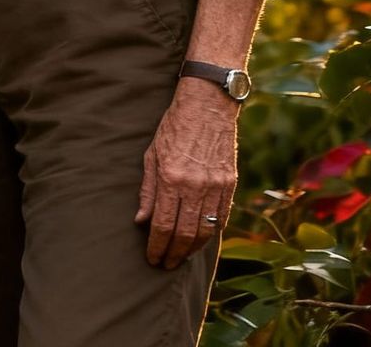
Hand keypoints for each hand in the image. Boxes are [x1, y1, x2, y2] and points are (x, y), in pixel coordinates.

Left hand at [135, 78, 237, 267]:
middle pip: (185, 235)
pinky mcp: (230, 184)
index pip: (163, 225)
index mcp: (171, 177)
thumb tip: (141, 221)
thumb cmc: (174, 127)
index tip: (152, 258)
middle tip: (165, 264)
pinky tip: (200, 240)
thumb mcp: (152, 153)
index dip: (157, 247)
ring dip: (192, 250)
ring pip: (205, 232)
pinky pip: (221, 219)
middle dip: (173, 254)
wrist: (207, 105)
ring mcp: (215, 186)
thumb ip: (147, 189)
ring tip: (181, 256)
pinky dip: (210, 234)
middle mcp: (194, 185)